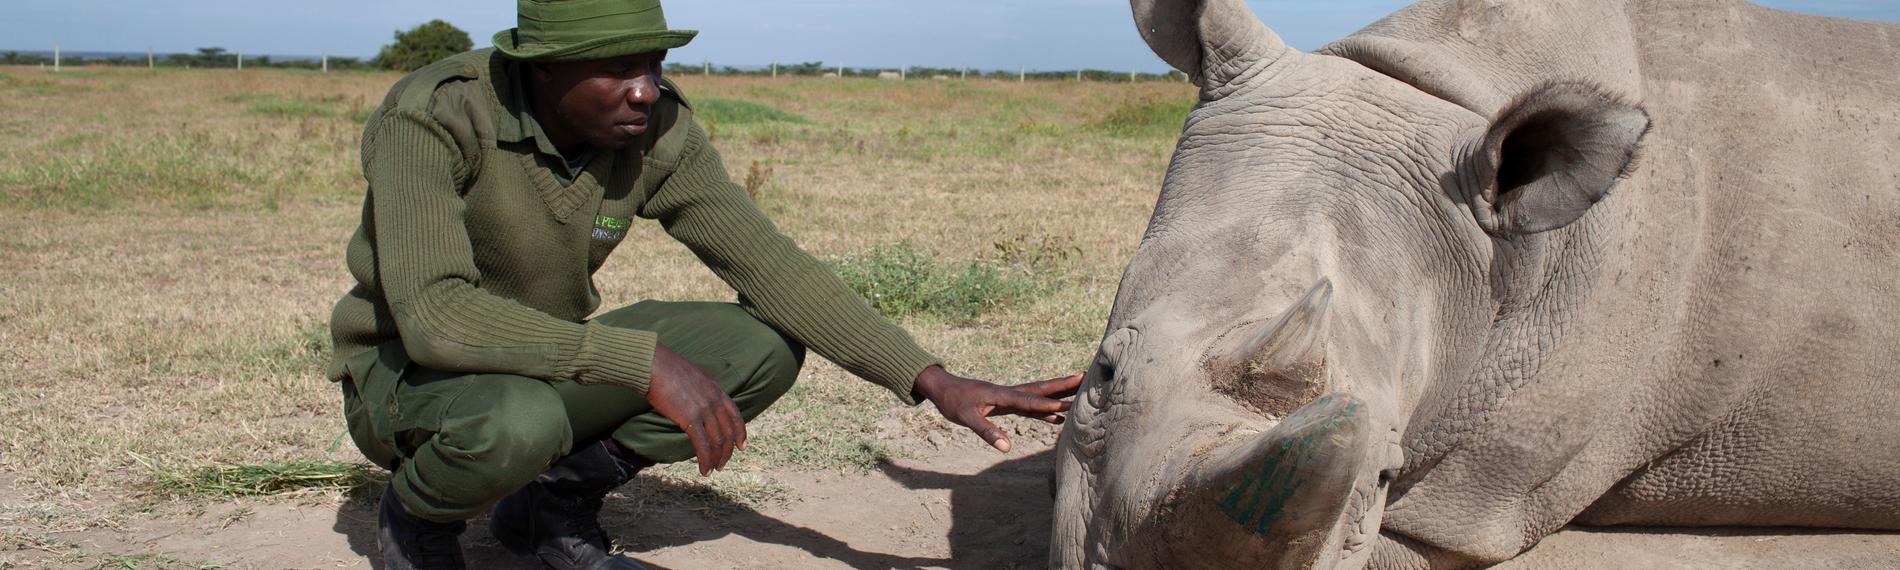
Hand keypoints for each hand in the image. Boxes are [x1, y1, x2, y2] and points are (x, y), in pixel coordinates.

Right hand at [646, 342, 746, 474]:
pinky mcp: (690, 419)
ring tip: (713, 469)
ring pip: (717, 441)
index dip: (740, 432)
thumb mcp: (692, 376)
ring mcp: (704, 409)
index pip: (735, 415)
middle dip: (727, 451)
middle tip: (722, 463)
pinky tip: (703, 469)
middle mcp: (714, 400)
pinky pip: (702, 445)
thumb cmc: (665, 368)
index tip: (742, 446)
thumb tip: (696, 401)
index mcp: (716, 389)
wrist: (653, 364)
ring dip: (716, 459)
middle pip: (728, 431)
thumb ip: (700, 390)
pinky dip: (705, 460)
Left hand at [913, 366, 1083, 452]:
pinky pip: (1032, 406)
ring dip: (1060, 395)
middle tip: (1086, 377)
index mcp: (1002, 395)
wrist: (943, 388)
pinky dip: (1046, 411)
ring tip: (1082, 392)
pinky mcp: (1007, 402)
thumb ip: (986, 431)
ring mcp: (1010, 397)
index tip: (1067, 405)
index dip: (1046, 405)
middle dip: (1064, 385)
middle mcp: (1010, 393)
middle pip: (1042, 390)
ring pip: (1040, 396)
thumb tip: (1005, 447)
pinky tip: (1058, 417)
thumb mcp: (966, 417)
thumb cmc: (953, 401)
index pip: (1028, 401)